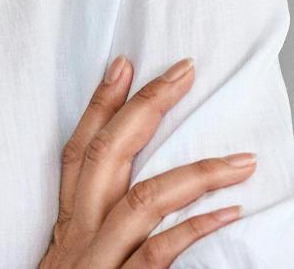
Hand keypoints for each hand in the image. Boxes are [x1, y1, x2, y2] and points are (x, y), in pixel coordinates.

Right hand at [37, 56, 256, 267]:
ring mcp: (98, 260)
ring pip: (142, 199)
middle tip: (183, 72)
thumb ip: (96, 226)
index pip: (80, 148)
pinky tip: (231, 214)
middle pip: (107, 155)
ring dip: (196, 173)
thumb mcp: (73, 261)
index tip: (125, 62)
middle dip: (145, 108)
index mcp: (68, 223)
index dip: (100, 103)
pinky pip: (159, 253)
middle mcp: (79, 233)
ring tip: (243, 160)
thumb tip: (129, 192)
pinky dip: (196, 229)